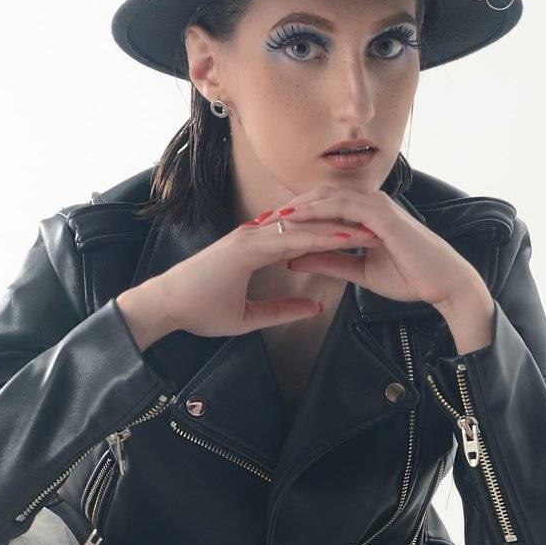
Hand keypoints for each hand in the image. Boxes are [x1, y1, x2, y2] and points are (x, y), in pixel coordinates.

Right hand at [128, 211, 382, 339]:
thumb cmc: (198, 311)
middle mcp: (255, 236)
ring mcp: (250, 237)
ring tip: (373, 229)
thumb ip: (281, 310)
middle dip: (345, 227)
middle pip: (310, 226)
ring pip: (305, 227)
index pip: (305, 239)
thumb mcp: (249, 317)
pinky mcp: (245, 246)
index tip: (365, 242)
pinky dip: (318, 237)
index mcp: (256, 248)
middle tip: (380, 228)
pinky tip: (344, 238)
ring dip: (340, 229)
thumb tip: (315, 306)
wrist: (165, 308)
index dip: (335, 238)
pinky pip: (289, 238)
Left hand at [278, 183, 492, 314]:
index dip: (293, 216)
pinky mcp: (381, 214)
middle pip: (318, 197)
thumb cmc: (410, 277)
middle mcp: (369, 203)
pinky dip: (316, 213)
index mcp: (365, 214)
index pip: (322, 207)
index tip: (265, 229)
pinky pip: (341, 208)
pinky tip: (295, 221)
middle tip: (257, 221)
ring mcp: (376, 205)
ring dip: (295, 208)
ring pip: (326, 198)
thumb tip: (295, 258)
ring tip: (268, 219)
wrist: (444, 285)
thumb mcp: (359, 271)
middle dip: (286, 209)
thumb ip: (330, 261)